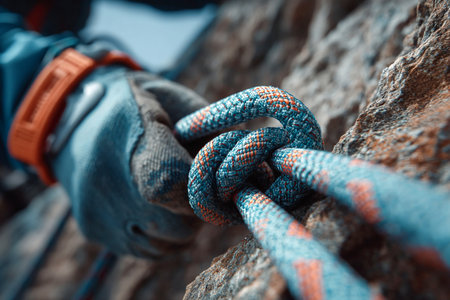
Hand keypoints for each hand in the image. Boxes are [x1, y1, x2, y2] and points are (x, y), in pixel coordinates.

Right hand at [50, 66, 207, 257]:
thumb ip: (216, 136)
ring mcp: (98, 209)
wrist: (77, 113)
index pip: (171, 182)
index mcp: (132, 137)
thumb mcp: (180, 103)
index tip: (215, 180)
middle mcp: (107, 180)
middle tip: (195, 184)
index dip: (204, 189)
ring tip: (174, 193)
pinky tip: (156, 206)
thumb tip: (256, 173)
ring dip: (183, 223)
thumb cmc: (141, 103)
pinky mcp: (93, 228)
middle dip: (199, 208)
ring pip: (168, 241)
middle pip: (177, 223)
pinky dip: (163, 234)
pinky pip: (149, 249)